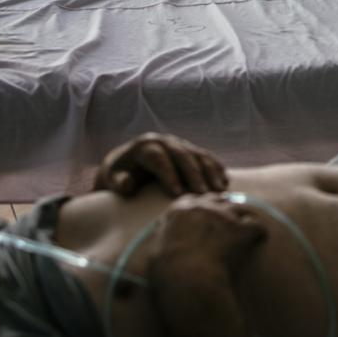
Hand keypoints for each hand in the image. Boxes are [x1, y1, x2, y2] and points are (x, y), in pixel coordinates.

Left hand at [94, 132, 227, 196]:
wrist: (128, 164)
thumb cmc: (119, 175)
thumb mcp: (112, 179)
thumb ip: (118, 182)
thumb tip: (128, 183)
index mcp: (145, 146)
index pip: (158, 158)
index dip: (169, 175)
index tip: (177, 195)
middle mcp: (164, 141)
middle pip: (182, 155)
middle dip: (194, 175)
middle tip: (203, 194)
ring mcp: (179, 144)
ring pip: (198, 155)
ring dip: (210, 172)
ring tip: (219, 190)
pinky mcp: (190, 150)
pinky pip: (206, 157)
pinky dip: (216, 168)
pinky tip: (225, 182)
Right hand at [148, 193, 264, 292]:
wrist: (187, 279)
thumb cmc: (166, 269)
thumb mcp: (154, 247)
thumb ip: (161, 232)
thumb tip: (163, 226)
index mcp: (181, 208)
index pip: (196, 199)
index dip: (203, 208)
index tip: (206, 217)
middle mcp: (204, 206)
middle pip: (220, 199)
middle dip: (224, 208)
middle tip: (228, 221)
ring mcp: (225, 216)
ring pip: (240, 208)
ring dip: (242, 218)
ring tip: (245, 228)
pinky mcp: (242, 230)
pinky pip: (257, 226)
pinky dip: (258, 232)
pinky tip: (259, 238)